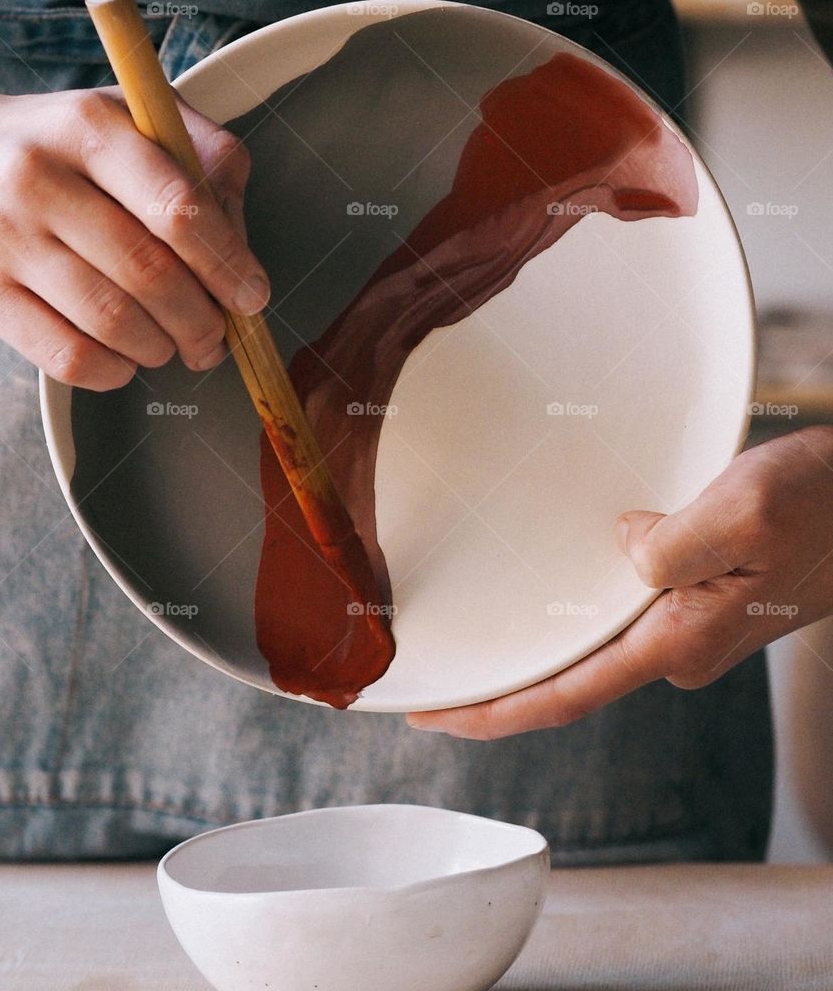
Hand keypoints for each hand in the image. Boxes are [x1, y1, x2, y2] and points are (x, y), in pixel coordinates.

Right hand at [0, 76, 268, 389]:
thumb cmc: (41, 142)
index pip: (178, 206)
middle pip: (152, 272)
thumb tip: (239, 227)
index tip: (252, 295)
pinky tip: (124, 360)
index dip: (228, 262)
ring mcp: (3, 238)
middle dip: (202, 320)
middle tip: (216, 337)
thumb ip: (193, 150)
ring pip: (114, 321)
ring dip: (161, 348)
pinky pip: (68, 355)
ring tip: (171, 346)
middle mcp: (40, 178)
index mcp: (89, 126)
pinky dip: (114, 371)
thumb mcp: (114, 114)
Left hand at [408, 426, 832, 739]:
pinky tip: (542, 598)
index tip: (432, 716)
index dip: (492, 711)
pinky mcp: (696, 602)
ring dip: (531, 650)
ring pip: (590, 648)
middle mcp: (677, 648)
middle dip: (496, 686)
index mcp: (680, 639)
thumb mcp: (742, 511)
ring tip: (466, 639)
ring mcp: (687, 629)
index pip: (565, 694)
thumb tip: (619, 547)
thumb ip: (670, 543)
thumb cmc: (819, 503)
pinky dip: (571, 617)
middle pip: (566, 680)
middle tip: (425, 677)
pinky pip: (617, 618)